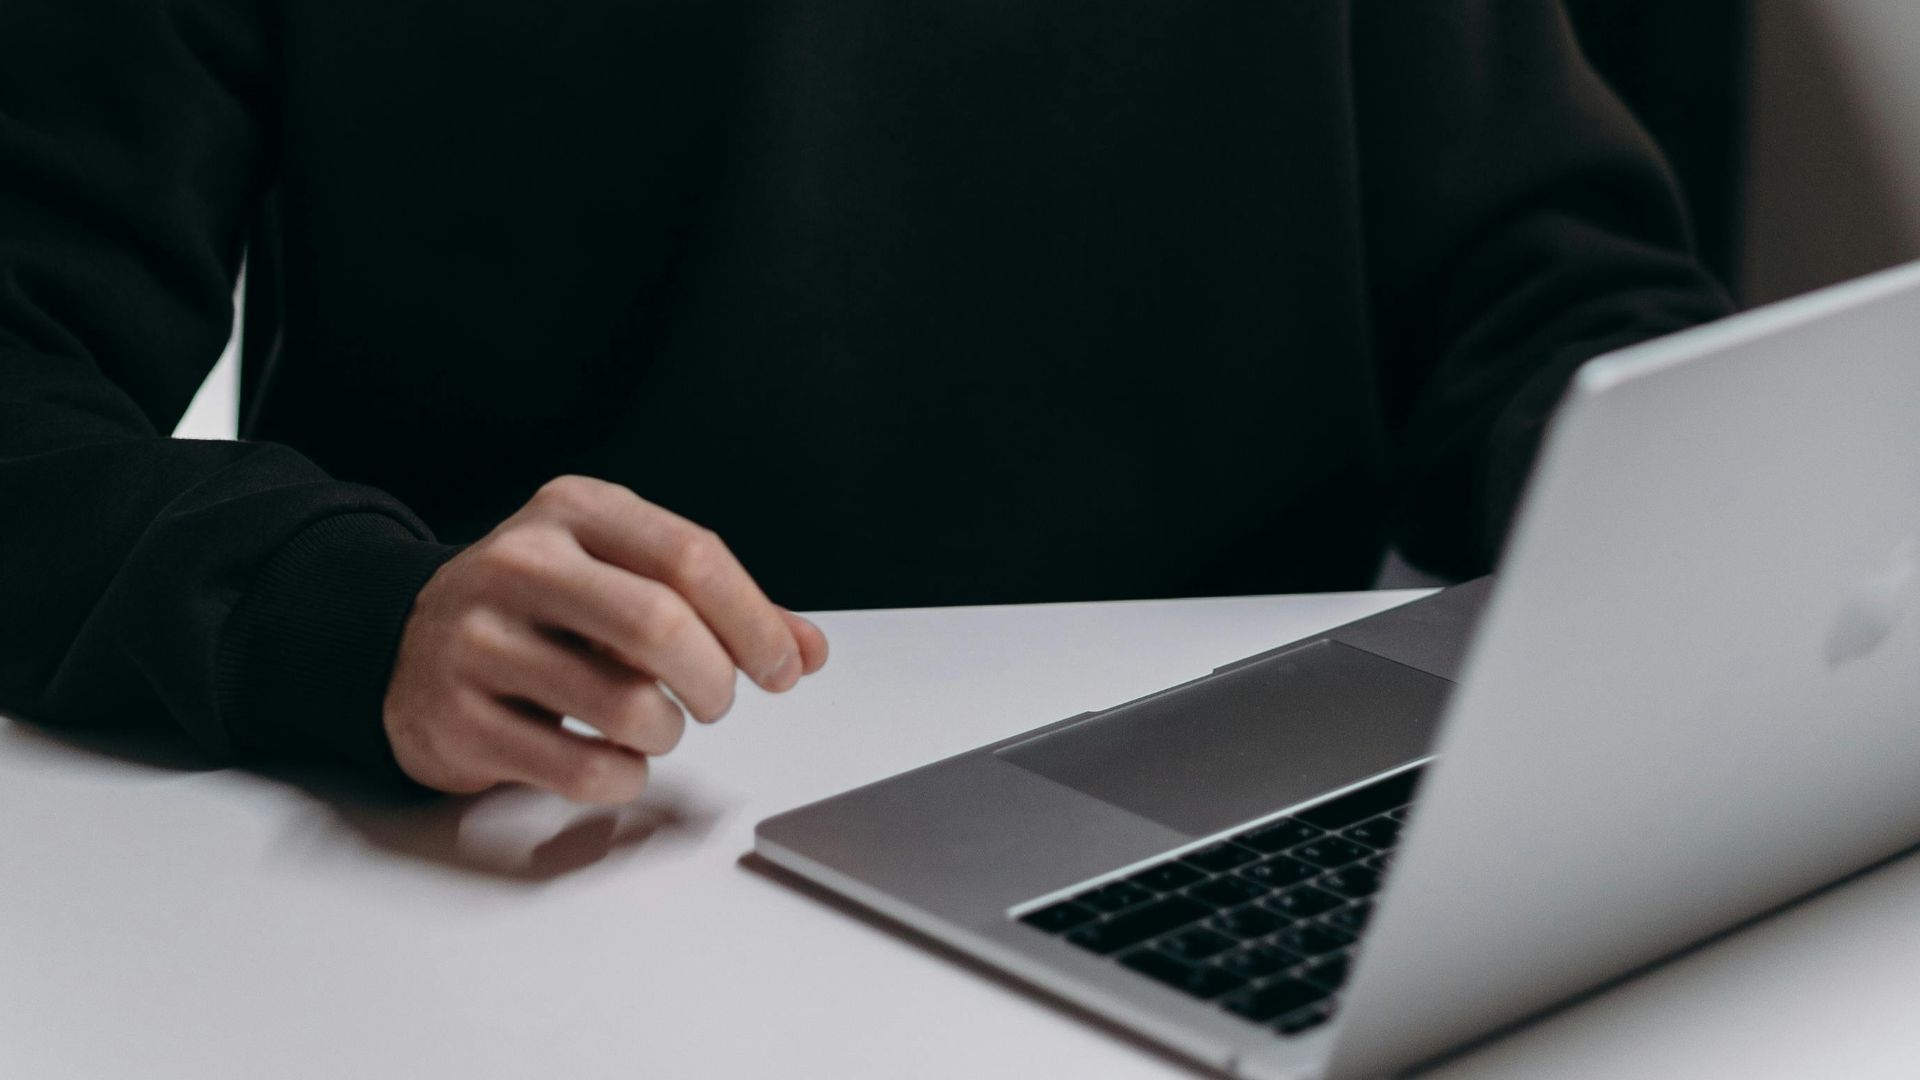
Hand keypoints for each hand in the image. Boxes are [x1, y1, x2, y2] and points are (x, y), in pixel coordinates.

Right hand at [383, 475, 827, 802]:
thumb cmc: (542, 610)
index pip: (692, 556)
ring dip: (669, 733)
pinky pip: (581, 768)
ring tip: (656, 724)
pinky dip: (625, 776)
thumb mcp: (624, 577)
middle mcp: (520, 563)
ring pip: (625, 705)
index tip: (782, 667)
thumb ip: (720, 610)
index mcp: (575, 511)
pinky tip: (616, 758)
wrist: (406, 644)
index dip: (755, 621)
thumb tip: (807, 651)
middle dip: (716, 680)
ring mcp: (478, 640)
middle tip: (718, 700)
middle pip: (659, 625)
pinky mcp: (458, 718)